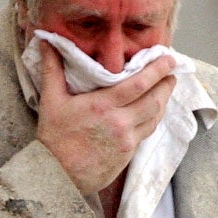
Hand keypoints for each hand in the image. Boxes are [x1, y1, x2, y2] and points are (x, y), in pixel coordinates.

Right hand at [36, 39, 174, 194]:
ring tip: (166, 88)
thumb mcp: (51, 101)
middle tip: (171, 72)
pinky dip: (153, 118)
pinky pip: (147, 132)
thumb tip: (45, 41)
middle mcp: (119, 123)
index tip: (168, 58)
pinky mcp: (128, 155)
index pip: (139, 83)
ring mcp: (126, 141)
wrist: (57, 176)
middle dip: (167, 84)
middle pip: (155, 100)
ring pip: (155, 118)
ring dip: (163, 101)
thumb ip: (53, 69)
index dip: (157, 70)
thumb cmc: (53, 138)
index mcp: (102, 106)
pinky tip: (152, 111)